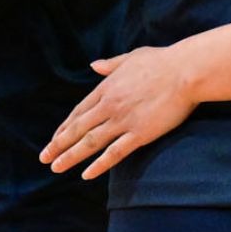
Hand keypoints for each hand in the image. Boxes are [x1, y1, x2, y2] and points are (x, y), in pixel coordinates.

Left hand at [41, 45, 198, 179]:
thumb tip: (93, 65)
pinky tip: (87, 174)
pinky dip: (99, 165)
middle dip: (58, 145)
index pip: (79, 111)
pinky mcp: (139, 133)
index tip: (54, 139)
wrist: (186, 71)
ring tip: (56, 168)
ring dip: (70, 156)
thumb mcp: (132, 57)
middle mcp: (109, 106)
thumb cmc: (163, 61)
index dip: (64, 127)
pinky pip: (114, 153)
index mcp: (107, 88)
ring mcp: (123, 120)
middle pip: (78, 129)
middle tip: (44, 158)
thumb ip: (111, 65)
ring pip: (90, 143)